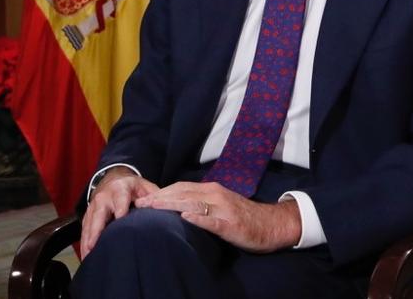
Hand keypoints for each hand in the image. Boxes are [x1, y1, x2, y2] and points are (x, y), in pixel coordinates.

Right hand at [79, 169, 159, 259]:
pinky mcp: (89, 214)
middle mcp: (104, 197)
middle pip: (99, 214)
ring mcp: (94, 206)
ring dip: (87, 240)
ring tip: (88, 256)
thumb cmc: (133, 186)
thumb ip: (153, 198)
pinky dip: (84, 242)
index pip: (121, 198)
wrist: (115, 179)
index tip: (120, 218)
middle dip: (96, 230)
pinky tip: (86, 256)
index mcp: (120, 188)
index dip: (120, 208)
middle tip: (93, 245)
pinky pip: (85, 228)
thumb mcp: (145, 186)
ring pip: (89, 223)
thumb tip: (162, 209)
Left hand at [140, 181, 301, 252]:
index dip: (161, 192)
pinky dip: (199, 218)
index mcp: (212, 190)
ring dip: (172, 204)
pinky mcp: (231, 224)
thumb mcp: (221, 206)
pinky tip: (186, 218)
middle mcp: (216, 195)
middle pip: (183, 193)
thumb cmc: (244, 217)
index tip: (143, 198)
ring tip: (154, 207)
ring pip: (194, 203)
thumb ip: (202, 204)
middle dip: (160, 197)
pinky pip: (213, 220)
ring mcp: (224, 209)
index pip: (181, 188)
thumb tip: (178, 207)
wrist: (272, 224)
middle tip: (140, 203)